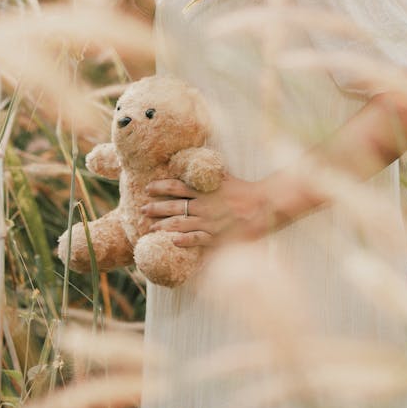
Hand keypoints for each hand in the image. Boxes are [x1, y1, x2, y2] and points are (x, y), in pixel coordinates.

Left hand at [140, 176, 272, 248]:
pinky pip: (197, 239)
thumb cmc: (246, 190)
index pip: (176, 186)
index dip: (160, 187)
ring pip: (180, 224)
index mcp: (204, 190)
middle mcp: (203, 205)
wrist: (264, 204)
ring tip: (150, 229)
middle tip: (142, 210)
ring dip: (162, 226)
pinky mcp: (216, 236)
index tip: (147, 188)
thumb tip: (197, 165)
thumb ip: (209, 175)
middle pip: (173, 206)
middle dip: (155, 208)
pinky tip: (172, 242)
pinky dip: (184, 241)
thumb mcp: (225, 177)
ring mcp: (208, 222)